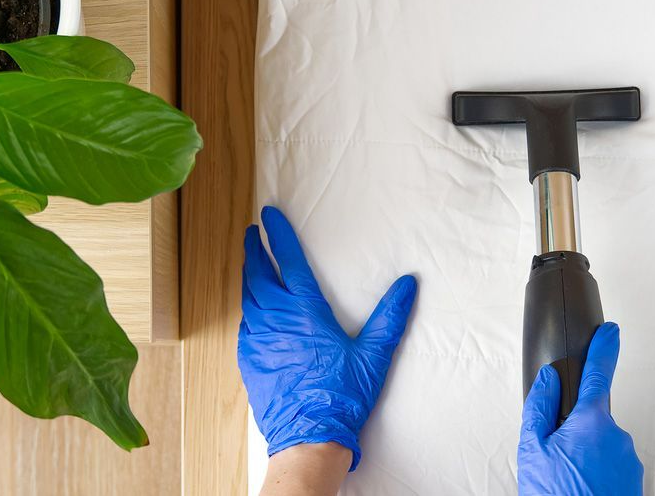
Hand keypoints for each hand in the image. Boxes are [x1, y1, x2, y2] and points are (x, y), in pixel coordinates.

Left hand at [238, 206, 417, 471]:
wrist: (308, 438)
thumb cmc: (342, 396)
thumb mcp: (374, 355)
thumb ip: (390, 316)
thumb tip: (408, 284)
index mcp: (304, 311)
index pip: (289, 261)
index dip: (279, 234)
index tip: (269, 214)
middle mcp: (275, 319)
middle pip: (259, 273)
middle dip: (256, 249)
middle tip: (254, 233)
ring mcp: (258, 339)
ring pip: (249, 297)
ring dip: (249, 276)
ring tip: (252, 264)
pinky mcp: (249, 359)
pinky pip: (246, 324)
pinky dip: (249, 308)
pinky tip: (254, 310)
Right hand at [518, 322, 642, 495]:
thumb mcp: (533, 450)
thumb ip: (541, 408)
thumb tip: (551, 380)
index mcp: (592, 423)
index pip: (599, 374)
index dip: (605, 348)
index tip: (611, 331)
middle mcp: (618, 438)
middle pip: (592, 420)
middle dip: (575, 431)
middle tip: (555, 459)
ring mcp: (629, 463)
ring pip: (601, 446)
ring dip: (585, 457)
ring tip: (566, 482)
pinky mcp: (634, 484)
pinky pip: (611, 468)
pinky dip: (596, 475)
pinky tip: (581, 489)